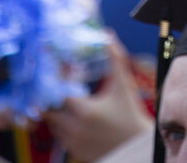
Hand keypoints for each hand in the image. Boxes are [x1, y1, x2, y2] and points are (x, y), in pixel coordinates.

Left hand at [42, 34, 152, 161]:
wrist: (136, 145)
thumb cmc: (130, 114)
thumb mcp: (123, 85)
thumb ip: (115, 60)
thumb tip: (109, 36)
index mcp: (85, 110)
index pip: (57, 93)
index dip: (56, 83)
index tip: (57, 75)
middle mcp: (76, 128)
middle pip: (49, 111)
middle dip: (52, 100)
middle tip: (57, 90)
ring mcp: (74, 142)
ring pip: (53, 125)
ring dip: (56, 114)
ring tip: (67, 105)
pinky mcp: (76, 151)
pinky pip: (60, 138)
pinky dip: (63, 128)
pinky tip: (75, 120)